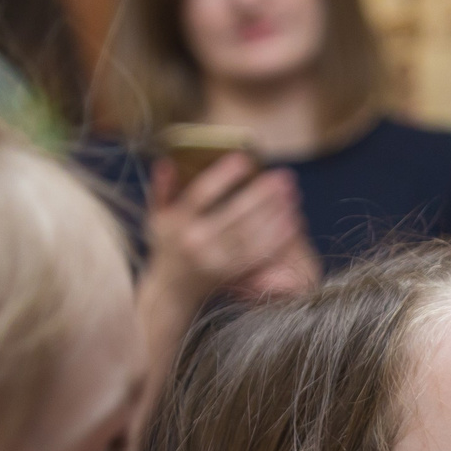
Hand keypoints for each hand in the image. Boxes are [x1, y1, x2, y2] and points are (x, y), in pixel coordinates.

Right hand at [147, 152, 316, 305]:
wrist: (172, 291)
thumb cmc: (167, 246)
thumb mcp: (157, 216)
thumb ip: (162, 188)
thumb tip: (168, 161)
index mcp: (178, 222)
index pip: (202, 194)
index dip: (224, 176)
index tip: (245, 159)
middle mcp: (196, 241)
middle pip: (235, 213)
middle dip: (262, 194)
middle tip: (283, 176)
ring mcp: (215, 260)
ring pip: (251, 234)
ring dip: (275, 213)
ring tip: (293, 195)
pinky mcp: (231, 273)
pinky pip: (258, 254)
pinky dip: (278, 238)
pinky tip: (293, 222)